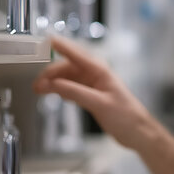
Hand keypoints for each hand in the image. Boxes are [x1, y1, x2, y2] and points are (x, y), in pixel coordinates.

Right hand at [33, 37, 159, 149]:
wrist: (137, 132)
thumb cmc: (125, 116)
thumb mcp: (99, 104)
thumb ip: (75, 92)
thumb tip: (52, 84)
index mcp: (100, 71)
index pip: (76, 54)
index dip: (61, 46)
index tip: (46, 41)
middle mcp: (95, 75)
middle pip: (68, 67)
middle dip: (51, 73)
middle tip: (36, 85)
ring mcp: (93, 85)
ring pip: (68, 78)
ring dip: (54, 83)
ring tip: (39, 91)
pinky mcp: (91, 96)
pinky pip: (72, 88)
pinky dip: (61, 90)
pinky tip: (54, 95)